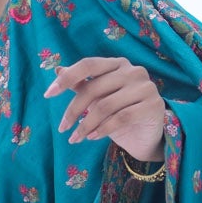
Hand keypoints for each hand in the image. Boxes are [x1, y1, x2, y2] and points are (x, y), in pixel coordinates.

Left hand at [44, 56, 166, 164]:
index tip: (48, 94)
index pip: (88, 65)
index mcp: (117, 64)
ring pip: (106, 106)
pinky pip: (121, 118)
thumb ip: (81, 84)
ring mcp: (145, 87)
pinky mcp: (153, 106)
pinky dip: (102, 130)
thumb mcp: (98, 98)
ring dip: (86, 125)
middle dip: (74, 110)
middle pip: (94, 88)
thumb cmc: (120, 113)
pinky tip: (92, 137)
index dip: (67, 78)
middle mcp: (133, 71)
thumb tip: (58, 70)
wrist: (146, 135)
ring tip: (75, 138)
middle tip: (62, 128)